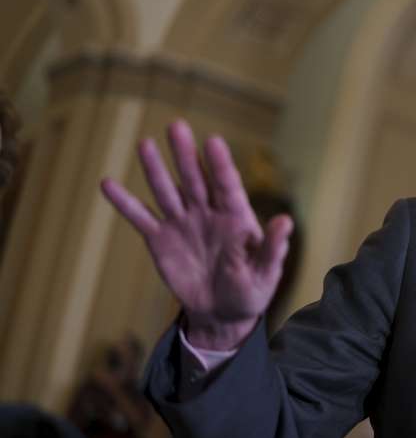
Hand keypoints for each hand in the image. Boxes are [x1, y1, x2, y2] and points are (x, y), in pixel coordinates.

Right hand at [100, 120, 292, 349]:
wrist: (223, 311)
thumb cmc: (252, 289)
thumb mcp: (266, 272)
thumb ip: (273, 247)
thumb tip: (286, 221)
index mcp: (237, 217)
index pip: (228, 186)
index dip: (220, 165)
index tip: (213, 142)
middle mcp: (208, 212)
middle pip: (195, 179)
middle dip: (186, 154)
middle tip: (177, 126)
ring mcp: (183, 223)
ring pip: (167, 191)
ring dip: (156, 169)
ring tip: (144, 143)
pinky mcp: (160, 239)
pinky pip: (140, 218)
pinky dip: (124, 202)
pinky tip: (108, 184)